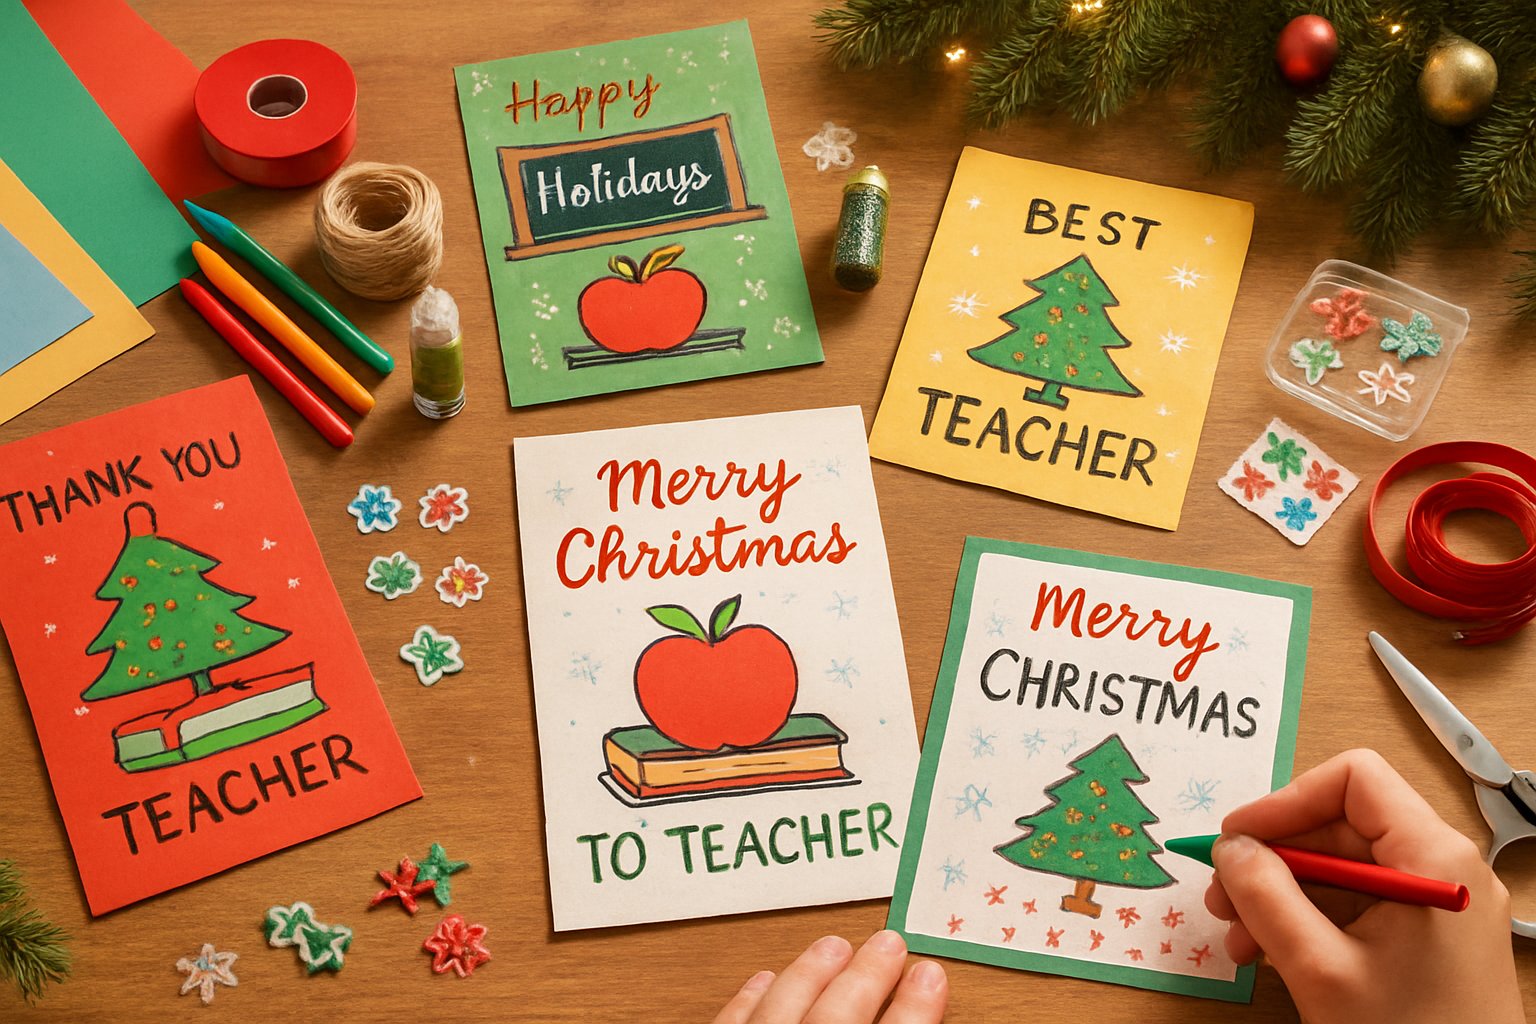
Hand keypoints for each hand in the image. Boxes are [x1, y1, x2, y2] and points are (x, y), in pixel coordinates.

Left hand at [711, 931, 946, 1023]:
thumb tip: (913, 1003)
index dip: (915, 1009)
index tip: (932, 975)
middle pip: (836, 1019)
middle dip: (866, 977)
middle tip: (890, 942)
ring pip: (780, 1011)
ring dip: (808, 974)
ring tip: (834, 944)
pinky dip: (747, 1002)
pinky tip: (763, 979)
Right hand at [1206, 748, 1524, 1023]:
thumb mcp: (1320, 967)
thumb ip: (1267, 896)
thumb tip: (1230, 847)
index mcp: (1434, 858)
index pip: (1353, 780)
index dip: (1286, 800)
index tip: (1237, 839)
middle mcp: (1444, 869)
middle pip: (1340, 825)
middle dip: (1273, 857)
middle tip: (1223, 894)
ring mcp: (1439, 904)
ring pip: (1343, 868)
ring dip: (1282, 894)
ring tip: (1240, 938)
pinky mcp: (1431, 937)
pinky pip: (1360, 904)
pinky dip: (1311, 919)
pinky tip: (1271, 951)